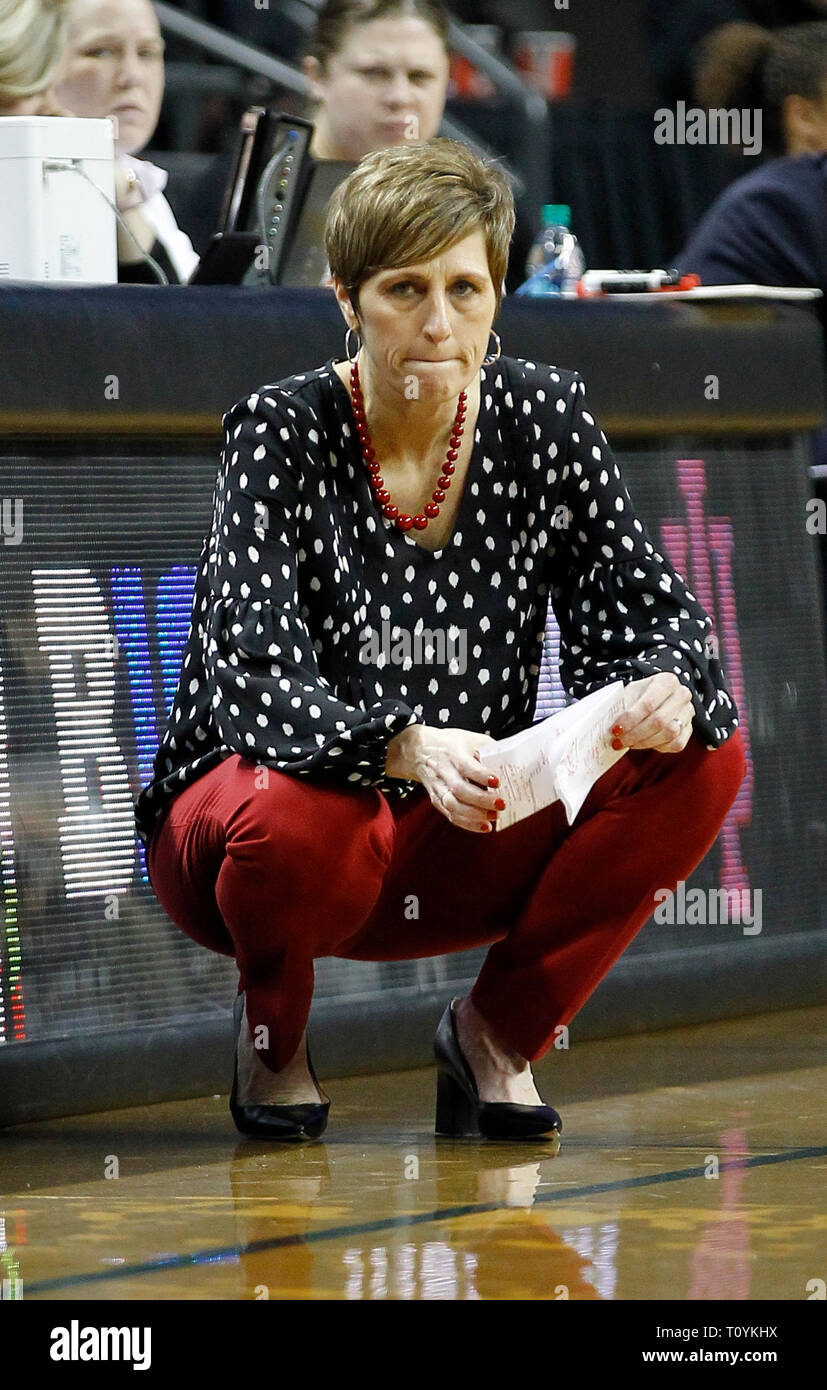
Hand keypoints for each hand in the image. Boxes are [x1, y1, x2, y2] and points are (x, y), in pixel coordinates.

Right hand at [385, 724, 502, 832]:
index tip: (497, 781)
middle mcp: (444, 771)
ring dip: (474, 815)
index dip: (481, 775)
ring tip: (494, 817)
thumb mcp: (472, 739)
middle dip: (481, 800)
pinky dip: (468, 823)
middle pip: (459, 789)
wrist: (419, 750)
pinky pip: (451, 815)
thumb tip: (517, 763)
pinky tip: (484, 826)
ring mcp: (438, 787)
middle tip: (501, 804)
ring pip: (453, 805)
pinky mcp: (437, 800)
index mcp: (454, 753)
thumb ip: (491, 750)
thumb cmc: (451, 744)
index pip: (466, 765)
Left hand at [611, 673, 693, 753]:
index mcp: (667, 681)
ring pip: (669, 734)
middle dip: (635, 734)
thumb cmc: (639, 696)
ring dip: (644, 742)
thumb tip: (607, 722)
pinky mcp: (689, 730)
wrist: (654, 700)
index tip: (616, 729)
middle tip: (618, 741)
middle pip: (659, 720)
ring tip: (628, 743)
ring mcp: (688, 713)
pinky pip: (676, 744)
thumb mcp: (629, 694)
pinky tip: (643, 743)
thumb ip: (621, 705)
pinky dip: (657, 746)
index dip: (631, 719)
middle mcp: (682, 695)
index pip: (648, 703)